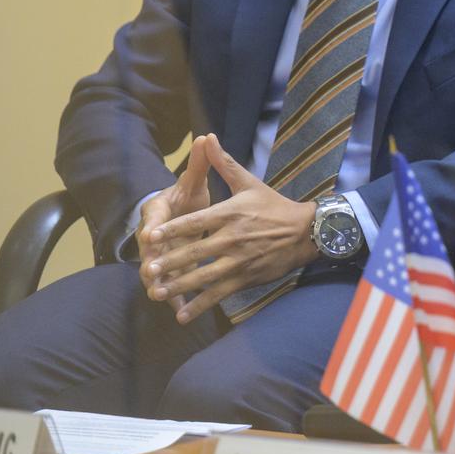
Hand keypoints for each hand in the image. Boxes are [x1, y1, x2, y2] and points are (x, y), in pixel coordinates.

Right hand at [136, 136, 213, 306]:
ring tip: (161, 298)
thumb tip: (206, 137)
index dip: (152, 228)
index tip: (151, 236)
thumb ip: (198, 164)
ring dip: (160, 285)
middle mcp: (154, 236)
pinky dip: (176, 298)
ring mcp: (161, 255)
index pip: (153, 220)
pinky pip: (172, 285)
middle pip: (150, 252)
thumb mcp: (192, 182)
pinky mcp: (171, 270)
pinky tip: (182, 312)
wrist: (179, 214)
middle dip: (150, 263)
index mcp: (158, 212)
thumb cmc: (186, 197)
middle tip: (150, 275)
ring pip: (158, 272)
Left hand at [142, 133, 319, 323]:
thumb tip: (208, 138)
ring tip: (158, 293)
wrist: (306, 231)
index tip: (151, 236)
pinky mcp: (246, 277)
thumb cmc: (274, 206)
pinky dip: (201, 304)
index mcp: (231, 213)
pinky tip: (183, 314)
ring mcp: (240, 260)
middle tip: (148, 270)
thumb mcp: (249, 183)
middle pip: (196, 251)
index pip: (196, 221)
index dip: (173, 229)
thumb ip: (224, 164)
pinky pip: (220, 293)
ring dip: (180, 286)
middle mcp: (233, 238)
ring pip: (205, 276)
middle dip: (170, 262)